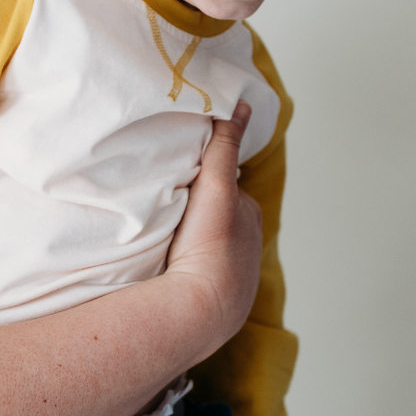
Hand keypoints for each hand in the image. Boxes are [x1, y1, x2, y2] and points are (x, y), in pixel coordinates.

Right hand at [166, 102, 262, 343]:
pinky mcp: (217, 307)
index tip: (183, 180)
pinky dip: (189, 273)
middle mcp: (249, 250)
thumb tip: (243, 105)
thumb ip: (224, 145)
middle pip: (219, 221)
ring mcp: (235, 281)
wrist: (198, 309)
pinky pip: (201, 280)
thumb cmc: (210, 246)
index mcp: (250, 219)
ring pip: (210, 251)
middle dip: (200, 216)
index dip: (206, 183)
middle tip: (168, 210)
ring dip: (192, 246)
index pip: (227, 191)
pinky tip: (169, 272)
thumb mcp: (216, 184)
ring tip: (165, 243)